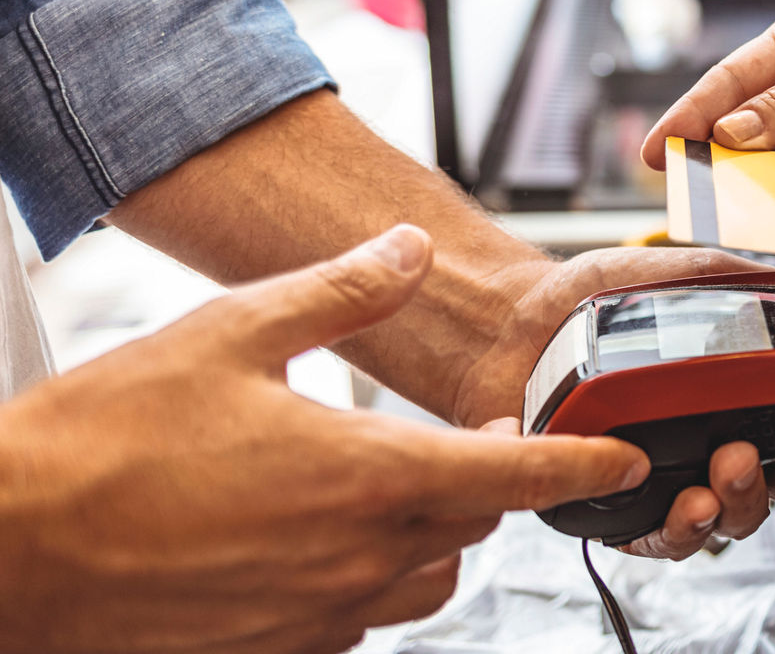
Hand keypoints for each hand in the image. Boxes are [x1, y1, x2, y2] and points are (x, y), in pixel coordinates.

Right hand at [0, 226, 651, 653]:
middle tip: (464, 436)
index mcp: (363, 478)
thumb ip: (340, 293)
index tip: (620, 461)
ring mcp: (315, 618)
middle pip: (474, 527)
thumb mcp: (231, 334)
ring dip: (430, 536)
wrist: (7, 550)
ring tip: (387, 487)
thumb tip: (409, 252)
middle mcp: (353, 559)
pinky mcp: (272, 652)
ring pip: (424, 583)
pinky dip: (365, 578)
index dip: (579, 466)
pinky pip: (356, 621)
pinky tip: (312, 537)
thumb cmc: (102, 444)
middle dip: (487, 481)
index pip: (511, 475)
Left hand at [448, 246, 774, 559]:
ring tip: (734, 462)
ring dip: (754, 497)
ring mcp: (683, 473)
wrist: (513, 321)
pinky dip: (686, 526)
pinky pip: (669, 536)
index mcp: (762, 387)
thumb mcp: (694, 273)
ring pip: (747, 515)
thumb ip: (757, 285)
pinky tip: (690, 500)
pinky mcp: (626, 501)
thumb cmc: (599, 297)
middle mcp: (733, 436)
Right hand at [642, 0, 774, 210]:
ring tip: (718, 212)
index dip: (690, 114)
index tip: (657, 149)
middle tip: (681, 191)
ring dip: (746, 193)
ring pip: (771, 174)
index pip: (731, 83)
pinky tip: (770, 224)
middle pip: (742, 134)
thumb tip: (734, 131)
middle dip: (712, 162)